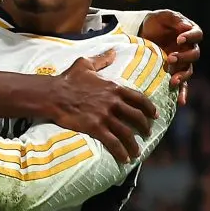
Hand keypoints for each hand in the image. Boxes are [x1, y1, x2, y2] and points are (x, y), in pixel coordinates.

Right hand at [50, 49, 157, 163]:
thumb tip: (113, 52)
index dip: (150, 108)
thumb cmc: (68, 79)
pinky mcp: (95, 128)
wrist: (54, 94)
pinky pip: (113, 143)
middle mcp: (113, 102)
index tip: (155, 116)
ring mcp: (105, 116)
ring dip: (134, 144)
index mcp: (114, 88)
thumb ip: (102, 59)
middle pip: (137, 117)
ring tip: (137, 152)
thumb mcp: (86, 64)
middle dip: (145, 127)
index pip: (139, 99)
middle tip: (147, 133)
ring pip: (127, 133)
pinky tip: (124, 159)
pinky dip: (121, 152)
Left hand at [139, 10, 202, 105]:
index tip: (179, 39)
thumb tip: (186, 26)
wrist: (142, 34)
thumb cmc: (155, 23)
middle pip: (194, 55)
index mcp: (189, 33)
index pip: (197, 35)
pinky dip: (182, 93)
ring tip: (173, 80)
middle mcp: (188, 49)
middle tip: (170, 58)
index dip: (190, 37)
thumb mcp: (162, 16)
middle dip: (183, 57)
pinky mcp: (174, 73)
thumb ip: (174, 19)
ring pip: (188, 71)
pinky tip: (181, 102)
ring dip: (182, 76)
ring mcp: (182, 62)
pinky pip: (182, 85)